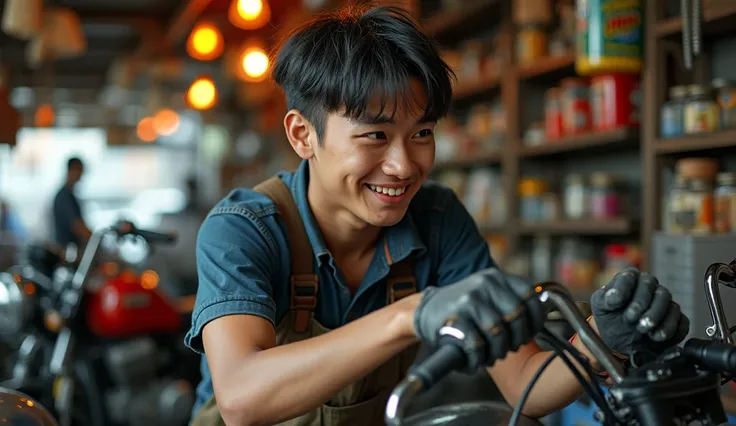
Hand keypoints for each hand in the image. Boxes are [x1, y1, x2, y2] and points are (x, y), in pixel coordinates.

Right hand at [414, 268, 545, 370]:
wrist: (424, 309)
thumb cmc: (462, 308)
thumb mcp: (486, 293)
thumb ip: (510, 301)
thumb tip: (538, 320)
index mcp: (495, 277)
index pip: (529, 296)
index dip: (535, 319)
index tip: (530, 332)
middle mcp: (484, 284)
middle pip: (517, 316)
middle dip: (517, 339)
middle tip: (508, 348)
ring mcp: (469, 300)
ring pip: (499, 333)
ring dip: (498, 351)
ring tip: (492, 355)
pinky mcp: (455, 318)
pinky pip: (478, 344)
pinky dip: (479, 358)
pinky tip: (475, 359)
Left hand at [591, 267, 689, 357]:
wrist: (620, 341)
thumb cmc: (610, 318)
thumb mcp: (600, 307)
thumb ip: (604, 299)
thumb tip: (613, 296)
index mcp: (629, 278)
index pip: (630, 276)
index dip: (623, 289)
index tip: (616, 303)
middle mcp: (649, 286)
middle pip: (654, 289)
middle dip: (642, 305)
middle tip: (631, 320)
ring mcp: (664, 301)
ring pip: (670, 304)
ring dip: (657, 318)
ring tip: (645, 331)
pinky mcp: (676, 319)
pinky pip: (681, 321)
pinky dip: (672, 330)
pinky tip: (658, 337)